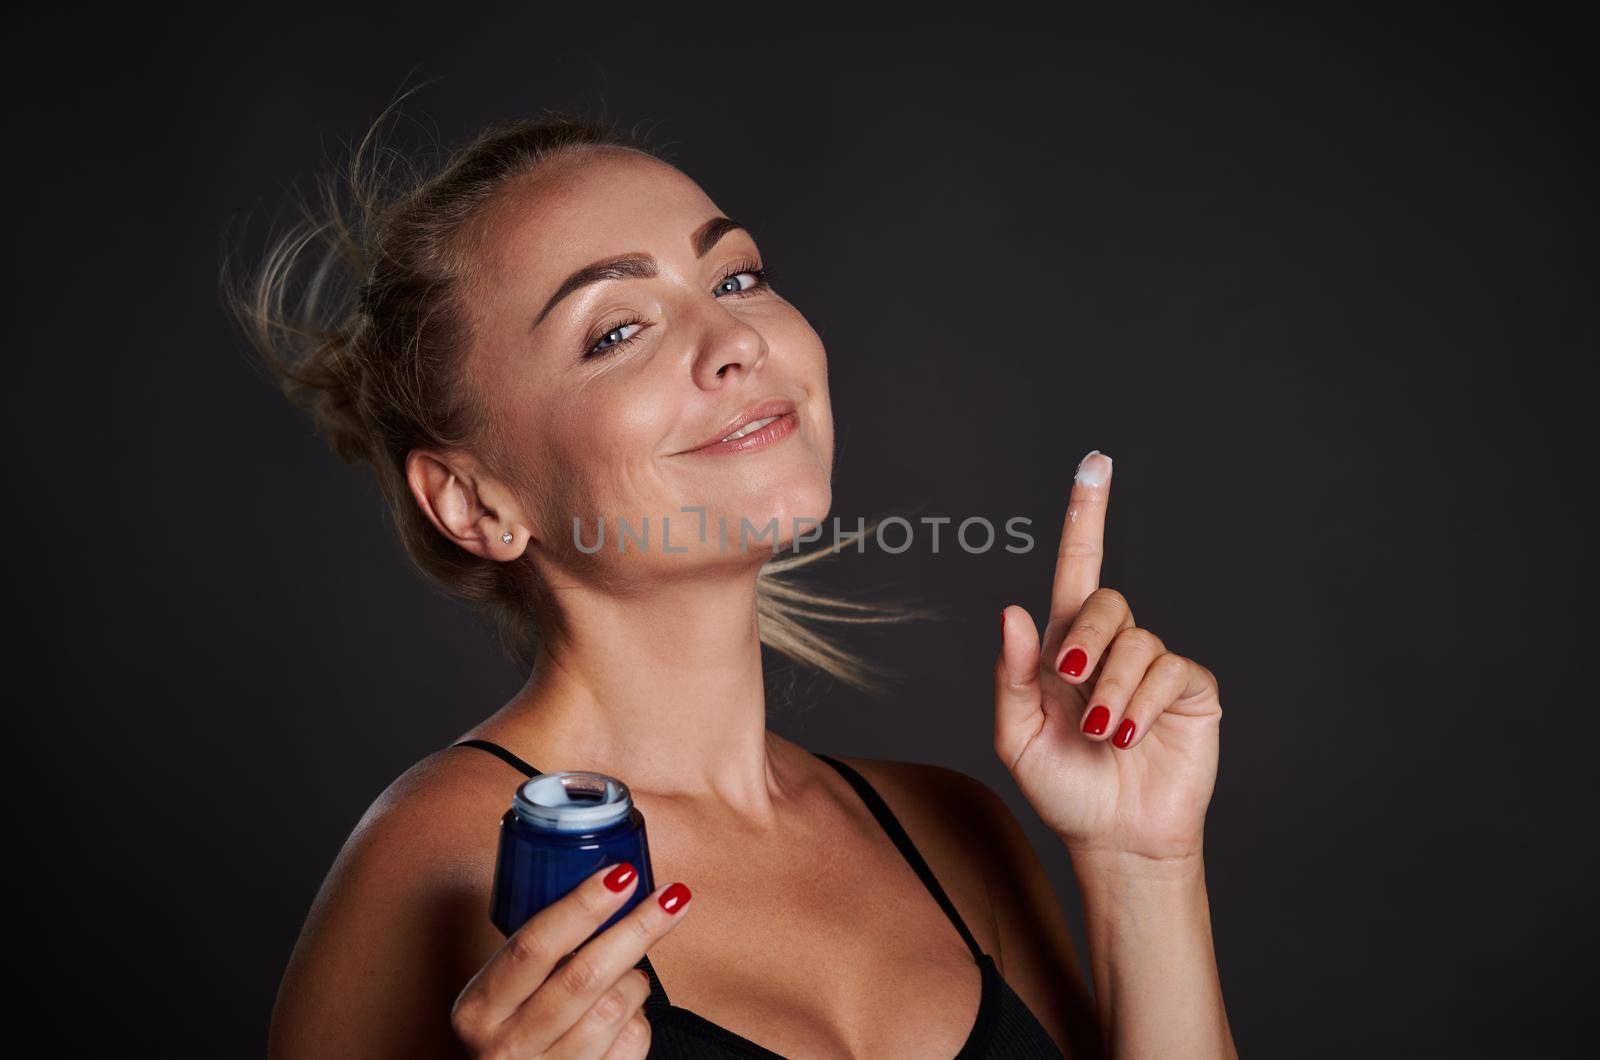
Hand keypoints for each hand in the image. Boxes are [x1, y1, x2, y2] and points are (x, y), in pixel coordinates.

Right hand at [451, 863, 691, 1058]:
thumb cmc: (513, 1031)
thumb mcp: (502, 994)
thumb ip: (540, 954)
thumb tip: (611, 888)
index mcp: (479, 1008)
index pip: (534, 945)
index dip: (582, 906)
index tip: (622, 875)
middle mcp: (507, 1047)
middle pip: (584, 976)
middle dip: (636, 929)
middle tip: (671, 898)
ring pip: (615, 1008)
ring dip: (635, 980)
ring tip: (628, 973)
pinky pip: (634, 1040)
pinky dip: (640, 1017)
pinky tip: (626, 1013)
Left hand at [994, 451, 1222, 864]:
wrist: (1114, 839)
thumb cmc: (1064, 788)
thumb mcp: (1017, 735)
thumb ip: (1011, 673)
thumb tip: (1012, 611)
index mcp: (1064, 646)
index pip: (1075, 566)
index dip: (1085, 514)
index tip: (1095, 462)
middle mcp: (1111, 645)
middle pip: (1103, 600)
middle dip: (1085, 641)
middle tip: (1073, 689)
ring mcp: (1153, 665)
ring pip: (1135, 640)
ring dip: (1110, 690)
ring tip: (1100, 735)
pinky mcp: (1190, 688)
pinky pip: (1167, 669)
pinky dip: (1140, 702)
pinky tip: (1129, 735)